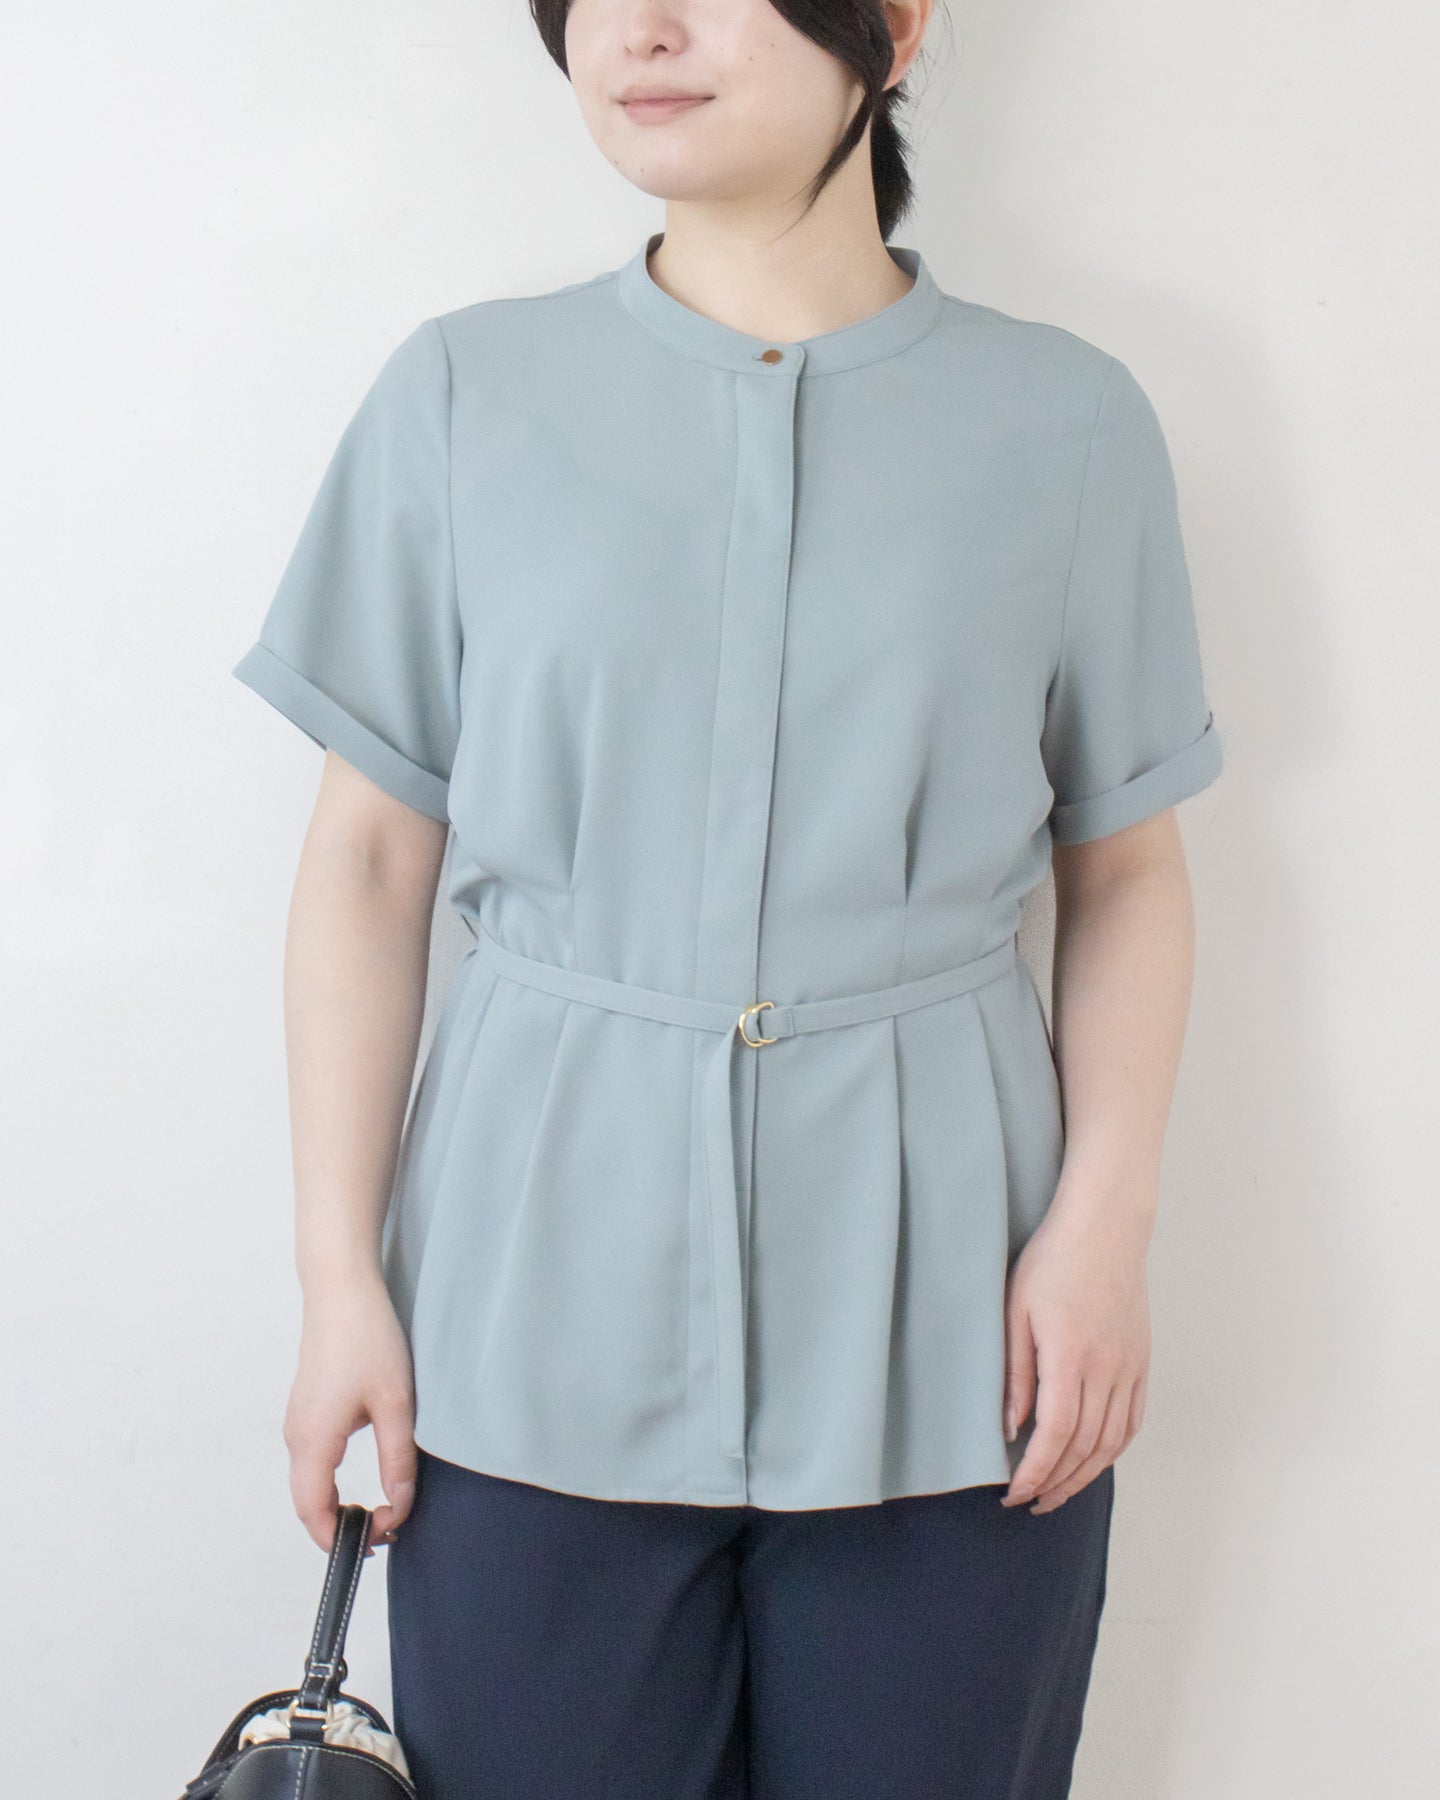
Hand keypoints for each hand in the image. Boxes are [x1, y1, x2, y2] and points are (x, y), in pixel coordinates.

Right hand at [284, 1272, 417, 1552]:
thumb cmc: (367, 1337)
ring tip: (385, 1507)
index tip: (383, 1538)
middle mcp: (296, 1436)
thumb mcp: (396, 1402)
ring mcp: (297, 1423)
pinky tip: (365, 1479)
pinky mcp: (305, 1411)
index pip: (315, 1514)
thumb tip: (401, 1506)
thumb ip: (398, 1459)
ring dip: (337, 1505)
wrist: (341, 1289)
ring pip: (308, 1485)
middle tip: (390, 1528)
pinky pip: (310, 1463)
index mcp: (313, 1440)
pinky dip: (331, 1484)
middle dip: (343, 1528)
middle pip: (307, 1505)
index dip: (343, 1540)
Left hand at [999, 1190, 1150, 1512]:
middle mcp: (1107, 1368)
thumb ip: (1015, 1372)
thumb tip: (1011, 1426)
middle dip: (1055, 1483)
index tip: (1014, 1493)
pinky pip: (1132, 1420)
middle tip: (1029, 1502)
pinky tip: (1093, 1461)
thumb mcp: (1015, 1310)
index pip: (1055, 1433)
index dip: (1035, 1471)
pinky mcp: (1142, 1361)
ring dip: (1085, 1475)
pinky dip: (1113, 1449)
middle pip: (1085, 1446)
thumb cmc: (1052, 1261)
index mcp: (1070, 1355)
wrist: (1105, 1228)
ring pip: (1112, 1441)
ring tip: (1057, 1493)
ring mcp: (1129, 1366)